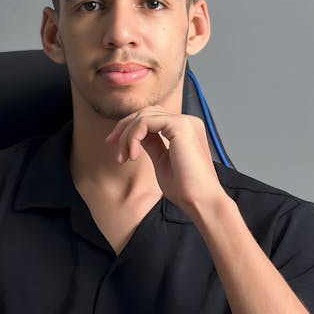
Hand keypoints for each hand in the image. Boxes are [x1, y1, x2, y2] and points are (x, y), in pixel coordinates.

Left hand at [105, 107, 226, 217]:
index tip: (115, 146)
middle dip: (124, 128)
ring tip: (123, 157)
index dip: (129, 129)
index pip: (152, 117)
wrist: (201, 201)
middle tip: (112, 147)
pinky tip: (132, 155)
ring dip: (127, 136)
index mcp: (185, 129)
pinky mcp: (180, 126)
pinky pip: (145, 122)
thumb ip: (152, 144)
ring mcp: (184, 121)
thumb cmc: (185, 189)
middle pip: (145, 112)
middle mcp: (187, 121)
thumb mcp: (161, 161)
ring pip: (143, 116)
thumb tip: (137, 136)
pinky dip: (133, 137)